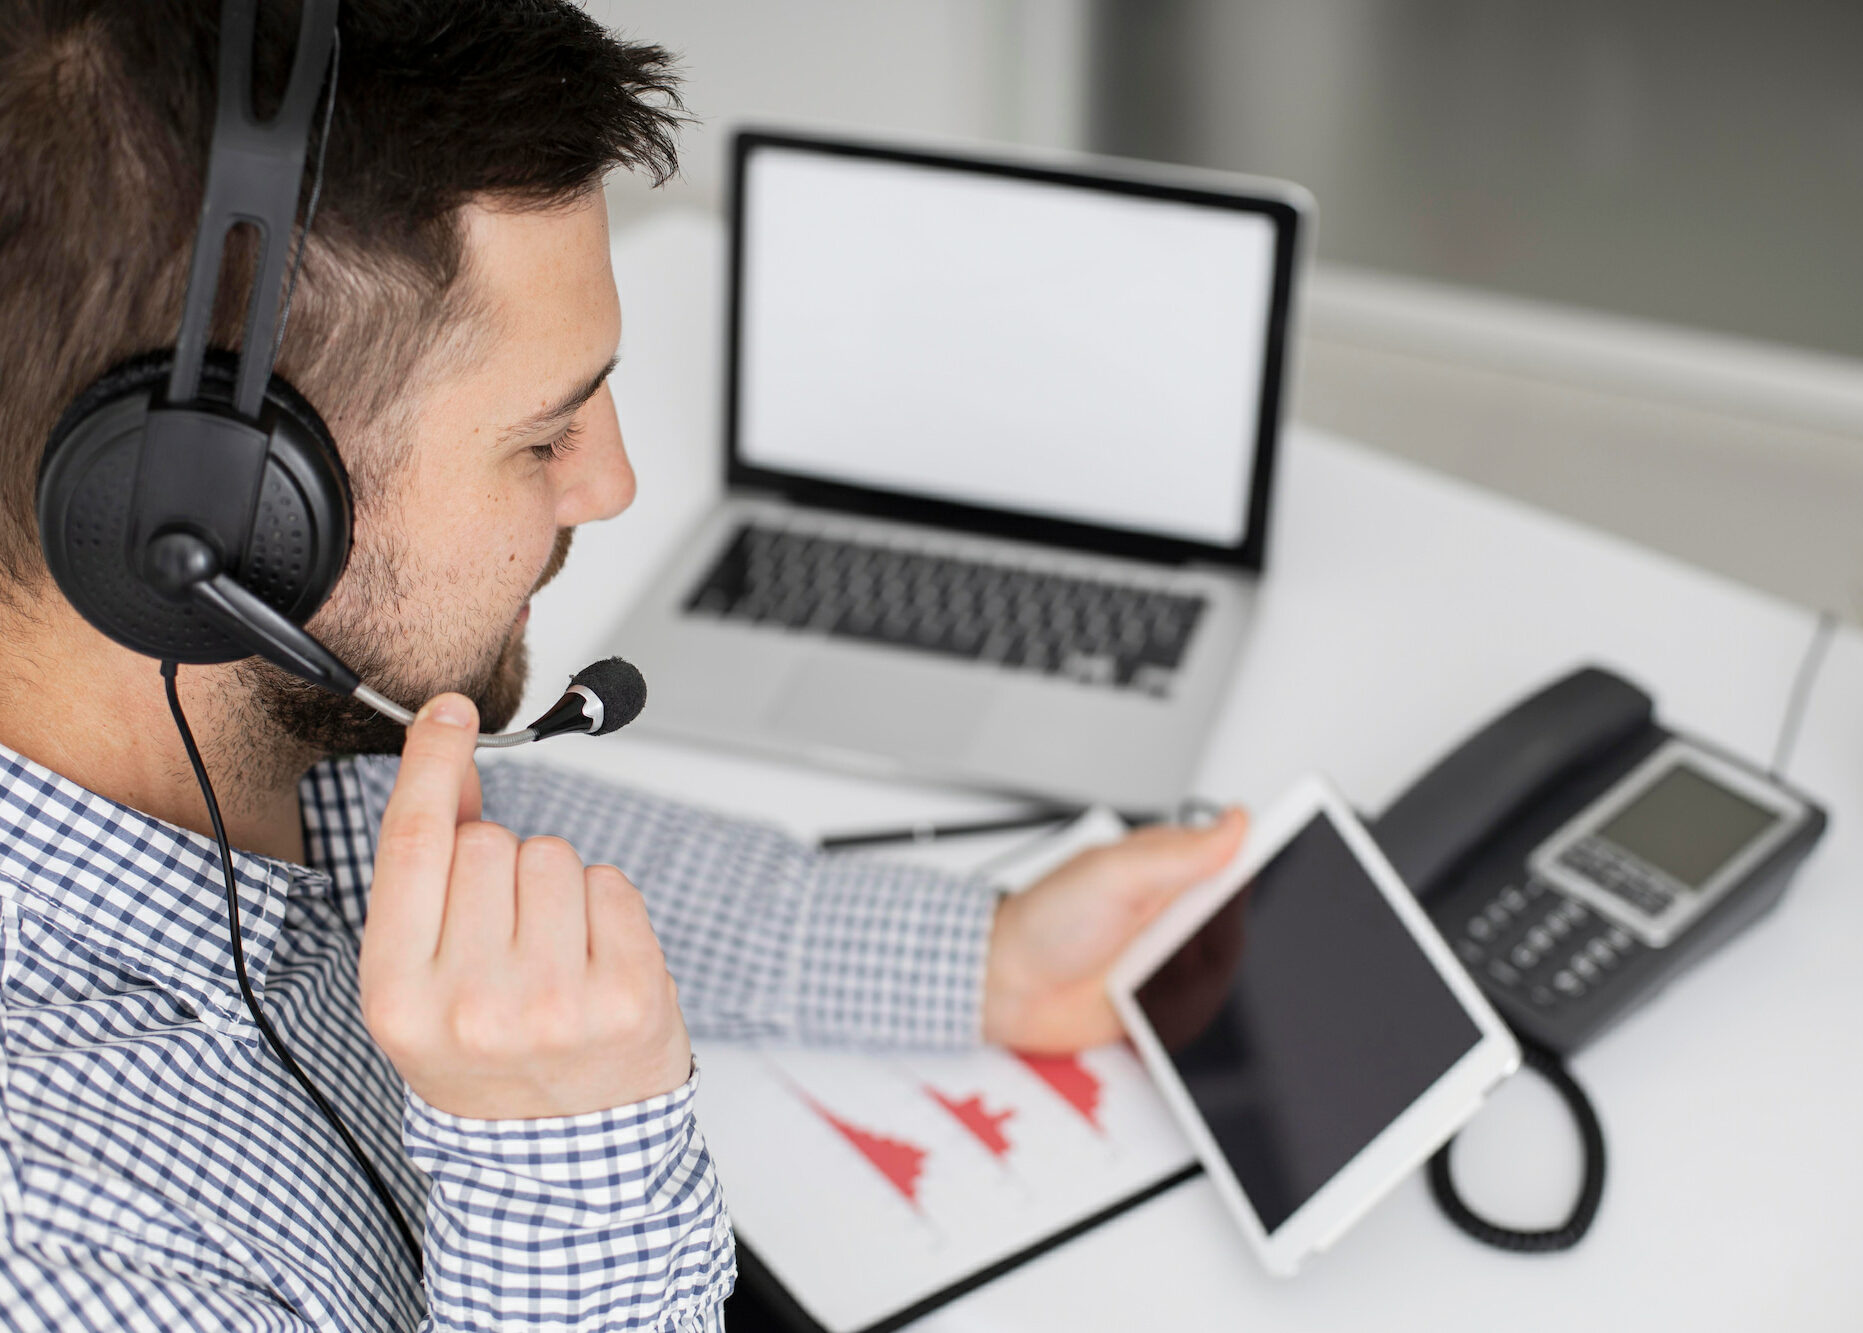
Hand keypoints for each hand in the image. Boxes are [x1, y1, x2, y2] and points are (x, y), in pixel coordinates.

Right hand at [358, 693, 690, 1119]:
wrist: (558, 1158)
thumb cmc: (486, 1063)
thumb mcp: (425, 983)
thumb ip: (429, 877)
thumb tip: (449, 762)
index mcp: (398, 995)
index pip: (414, 844)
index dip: (432, 762)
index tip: (450, 710)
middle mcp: (473, 1002)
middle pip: (490, 840)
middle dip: (500, 865)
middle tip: (506, 936)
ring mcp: (555, 1001)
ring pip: (554, 855)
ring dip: (556, 888)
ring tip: (550, 958)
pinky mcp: (627, 996)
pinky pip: (611, 883)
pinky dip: (605, 908)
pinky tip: (592, 962)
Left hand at [982, 809, 1247, 1052]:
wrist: (1007, 988)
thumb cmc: (1045, 922)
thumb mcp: (1114, 875)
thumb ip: (1180, 853)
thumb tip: (1237, 822)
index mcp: (1168, 866)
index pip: (1235, 856)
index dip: (1265, 860)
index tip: (1287, 867)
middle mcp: (1174, 909)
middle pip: (1240, 923)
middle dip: (1224, 938)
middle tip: (1181, 942)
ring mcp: (1169, 955)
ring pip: (1227, 970)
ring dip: (1201, 977)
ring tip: (1152, 973)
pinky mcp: (1163, 999)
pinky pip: (1203, 1008)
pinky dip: (1189, 1010)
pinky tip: (1155, 1001)